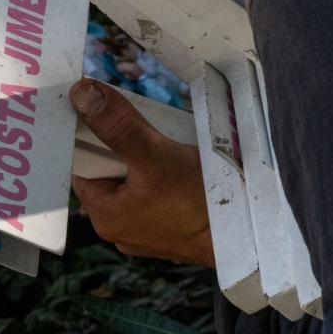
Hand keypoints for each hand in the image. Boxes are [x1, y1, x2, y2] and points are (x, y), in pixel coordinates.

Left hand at [70, 79, 214, 267]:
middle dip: (126, 145)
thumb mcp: (154, 155)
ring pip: (138, 179)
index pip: (82, 166)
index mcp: (104, 216)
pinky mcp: (173, 229)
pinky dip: (168, 174)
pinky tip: (186, 161)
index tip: (102, 112)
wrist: (252, 238)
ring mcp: (149, 231)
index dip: (89, 137)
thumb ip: (116, 125)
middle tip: (145, 124)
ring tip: (169, 140)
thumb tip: (80, 94)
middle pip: (112, 170)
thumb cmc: (199, 203)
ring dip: (150, 157)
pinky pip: (160, 192)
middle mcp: (121, 228)